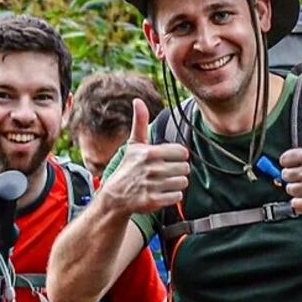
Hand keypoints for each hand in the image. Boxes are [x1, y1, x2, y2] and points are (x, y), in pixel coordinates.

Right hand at [100, 99, 189, 216]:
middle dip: (177, 171)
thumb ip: (140, 123)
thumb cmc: (128, 168)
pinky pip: (177, 197)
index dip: (177, 157)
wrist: (116, 197)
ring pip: (183, 182)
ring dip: (176, 184)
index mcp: (150, 153)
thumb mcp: (134, 145)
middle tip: (165, 173)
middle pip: (185, 168)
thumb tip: (138, 101)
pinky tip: (162, 193)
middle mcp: (152, 168)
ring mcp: (153, 185)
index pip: (182, 152)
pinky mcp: (154, 201)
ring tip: (163, 183)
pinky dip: (172, 196)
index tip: (168, 160)